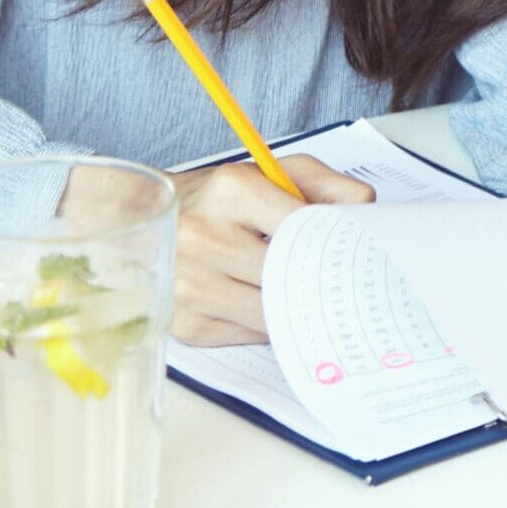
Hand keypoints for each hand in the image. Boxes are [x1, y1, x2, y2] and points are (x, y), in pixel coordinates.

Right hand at [109, 155, 374, 346]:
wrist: (142, 220)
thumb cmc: (217, 199)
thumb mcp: (270, 172)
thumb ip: (324, 183)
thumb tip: (364, 209)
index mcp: (232, 192)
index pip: (306, 228)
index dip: (335, 244)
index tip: (356, 255)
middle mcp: (204, 238)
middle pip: (291, 277)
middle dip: (322, 282)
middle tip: (348, 286)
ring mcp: (189, 286)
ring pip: (272, 315)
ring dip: (297, 309)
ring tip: (311, 296)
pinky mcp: (184, 323)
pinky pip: (249, 335)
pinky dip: (268, 325)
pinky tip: (271, 306)